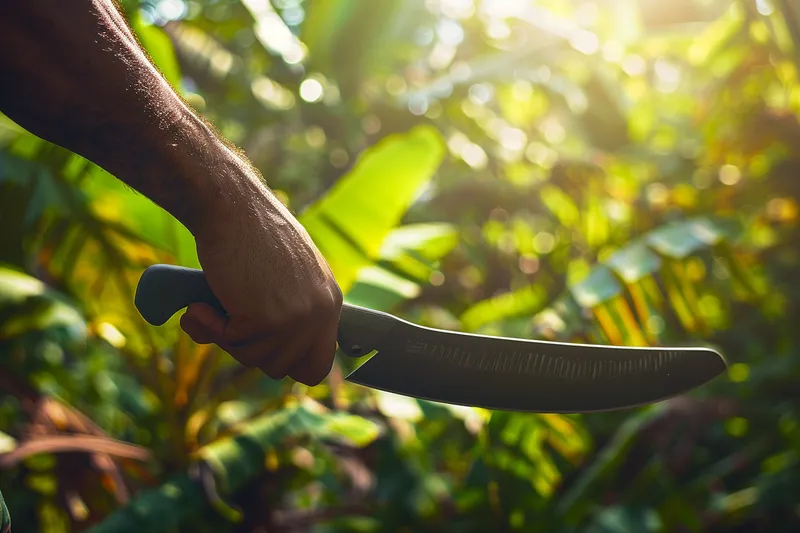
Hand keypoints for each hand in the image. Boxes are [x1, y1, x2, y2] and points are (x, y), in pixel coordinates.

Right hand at [179, 173, 342, 385]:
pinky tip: (201, 304)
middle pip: (281, 368)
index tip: (261, 347)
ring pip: (254, 359)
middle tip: (230, 317)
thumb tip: (258, 355)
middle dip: (250, 348)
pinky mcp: (268, 318)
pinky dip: (209, 328)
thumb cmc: (249, 234)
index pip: (318, 365)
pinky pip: (232, 344)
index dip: (287, 364)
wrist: (231, 206)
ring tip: (214, 304)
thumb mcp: (285, 275)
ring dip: (227, 337)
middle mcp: (320, 312)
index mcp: (329, 301)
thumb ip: (284, 312)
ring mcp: (297, 317)